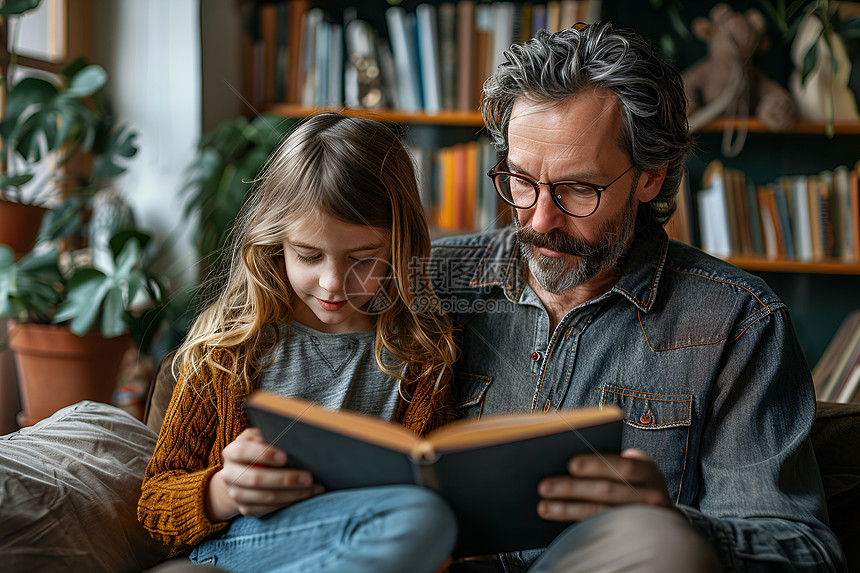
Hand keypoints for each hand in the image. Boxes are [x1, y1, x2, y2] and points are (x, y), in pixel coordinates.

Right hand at [206, 428, 322, 520]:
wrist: (238, 476)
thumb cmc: (255, 450)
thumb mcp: (256, 438)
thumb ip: (265, 434)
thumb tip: (284, 434)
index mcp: (231, 452)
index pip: (243, 452)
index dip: (264, 454)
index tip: (284, 457)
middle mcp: (229, 475)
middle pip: (256, 479)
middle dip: (285, 479)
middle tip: (308, 477)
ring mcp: (236, 494)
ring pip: (265, 497)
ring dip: (292, 494)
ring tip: (313, 488)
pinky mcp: (246, 509)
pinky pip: (269, 509)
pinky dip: (289, 504)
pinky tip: (306, 497)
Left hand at [536, 448, 671, 521]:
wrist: (663, 518)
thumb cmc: (635, 483)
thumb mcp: (633, 469)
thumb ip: (612, 461)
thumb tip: (572, 460)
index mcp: (648, 471)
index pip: (624, 466)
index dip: (597, 464)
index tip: (571, 464)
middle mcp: (650, 496)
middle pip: (607, 491)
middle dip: (572, 488)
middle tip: (544, 486)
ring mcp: (641, 519)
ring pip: (600, 513)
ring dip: (567, 509)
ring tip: (543, 506)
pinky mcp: (630, 535)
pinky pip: (600, 529)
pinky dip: (575, 523)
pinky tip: (558, 517)